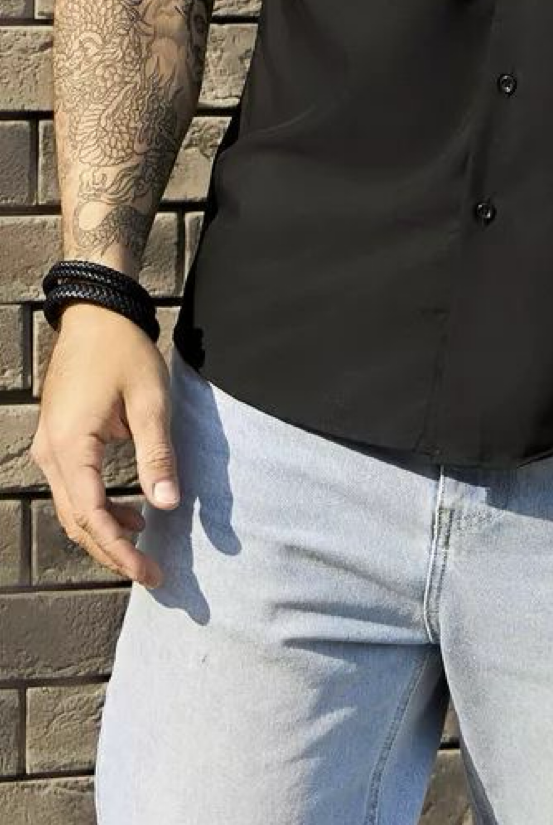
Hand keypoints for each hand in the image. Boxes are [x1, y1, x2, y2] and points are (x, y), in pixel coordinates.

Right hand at [30, 303, 180, 588]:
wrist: (96, 314)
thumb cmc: (124, 352)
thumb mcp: (150, 402)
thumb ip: (157, 455)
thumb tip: (167, 503)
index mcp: (71, 447)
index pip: (92, 518)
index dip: (120, 552)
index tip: (151, 573)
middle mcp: (52, 453)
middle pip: (77, 521)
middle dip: (112, 552)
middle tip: (152, 572)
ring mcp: (50, 447)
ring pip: (73, 508)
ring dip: (105, 532)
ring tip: (144, 547)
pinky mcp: (58, 440)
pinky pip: (74, 488)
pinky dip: (99, 508)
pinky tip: (131, 512)